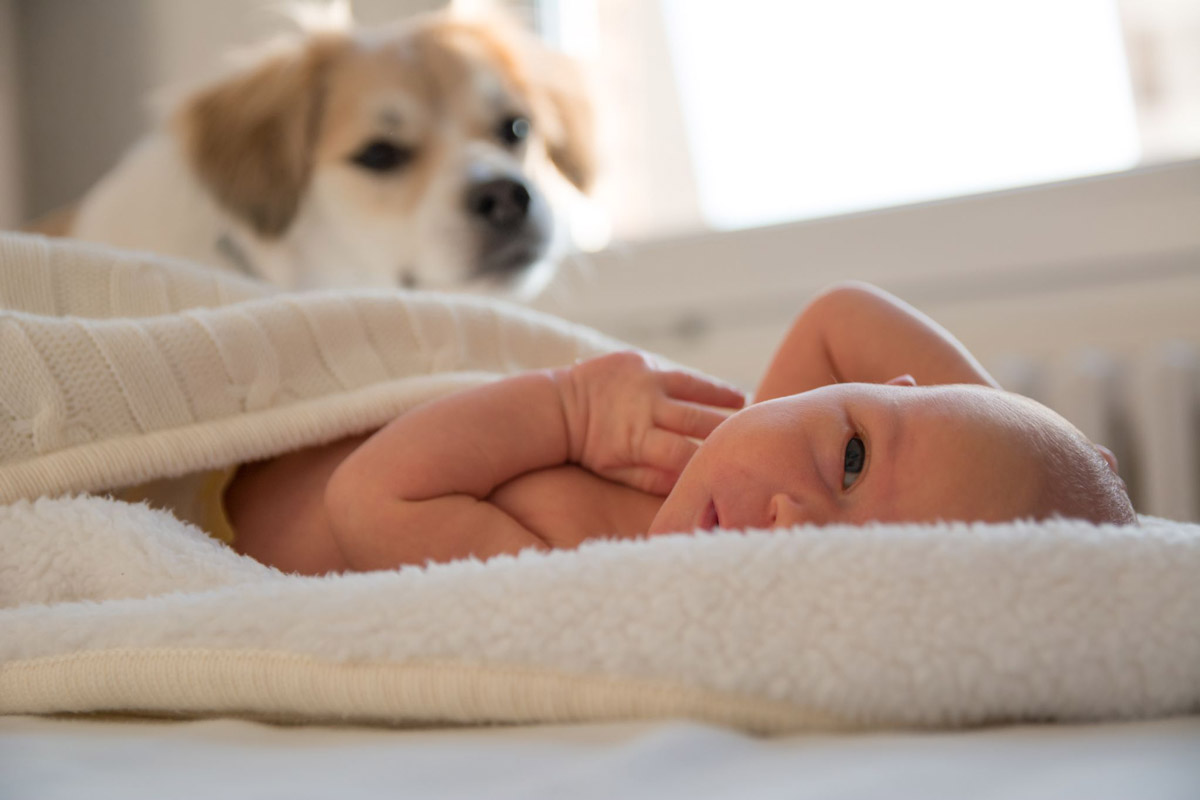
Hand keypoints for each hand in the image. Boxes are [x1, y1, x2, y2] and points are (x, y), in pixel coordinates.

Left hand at [555, 351, 745, 494]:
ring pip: (697, 391)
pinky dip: (712, 386)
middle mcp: (643, 406)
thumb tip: (693, 485)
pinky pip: (684, 375)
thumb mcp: (617, 472)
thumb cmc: (592, 449)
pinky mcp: (643, 362)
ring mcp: (645, 380)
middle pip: (697, 421)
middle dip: (726, 433)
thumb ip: (655, 480)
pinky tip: (736, 396)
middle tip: (754, 444)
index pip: (682, 454)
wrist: (559, 406)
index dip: (707, 464)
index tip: (732, 472)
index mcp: (635, 439)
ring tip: (751, 415)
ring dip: (727, 403)